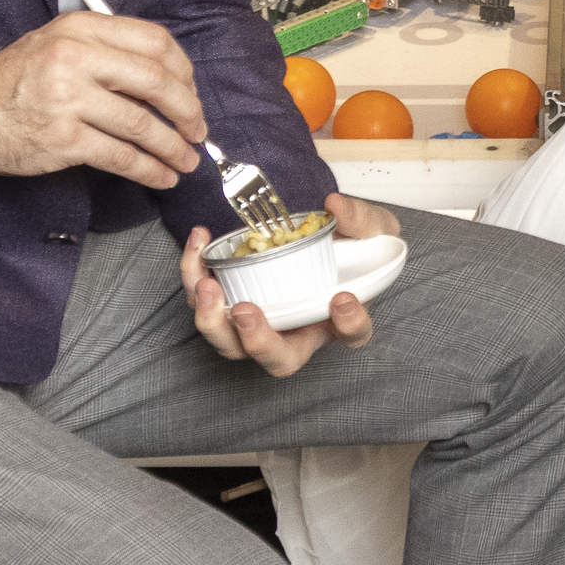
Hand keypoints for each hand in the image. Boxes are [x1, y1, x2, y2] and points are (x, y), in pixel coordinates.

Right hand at [0, 9, 206, 189]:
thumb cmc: (13, 81)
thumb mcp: (55, 43)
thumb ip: (104, 49)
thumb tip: (164, 79)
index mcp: (80, 28)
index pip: (153, 41)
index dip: (184, 70)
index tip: (191, 92)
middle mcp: (75, 57)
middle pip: (156, 80)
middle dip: (187, 110)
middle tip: (198, 130)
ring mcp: (68, 98)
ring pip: (141, 123)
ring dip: (173, 146)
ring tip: (186, 160)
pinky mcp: (62, 139)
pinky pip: (120, 156)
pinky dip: (148, 169)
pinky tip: (161, 176)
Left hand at [181, 190, 396, 377]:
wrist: (320, 236)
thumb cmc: (351, 243)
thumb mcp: (370, 226)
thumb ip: (358, 218)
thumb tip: (334, 206)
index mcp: (338, 318)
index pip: (350, 334)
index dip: (347, 324)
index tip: (342, 299)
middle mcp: (298, 331)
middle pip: (277, 359)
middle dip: (256, 340)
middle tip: (245, 310)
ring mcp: (261, 321)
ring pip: (232, 343)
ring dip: (212, 319)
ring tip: (206, 283)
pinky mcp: (229, 301)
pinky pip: (206, 303)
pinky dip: (194, 276)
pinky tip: (198, 242)